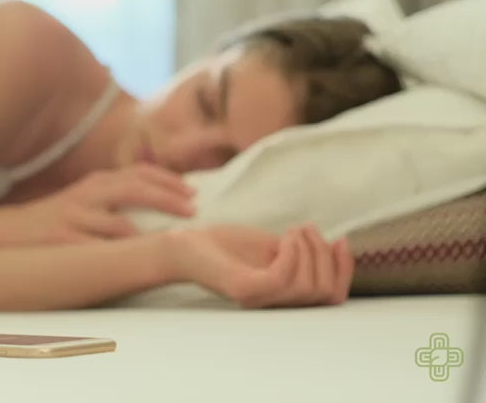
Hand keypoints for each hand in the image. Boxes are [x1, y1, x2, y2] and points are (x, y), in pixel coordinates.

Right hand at [0, 164, 195, 244]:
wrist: (7, 232)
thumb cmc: (55, 218)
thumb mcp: (86, 199)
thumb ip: (116, 197)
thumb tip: (161, 202)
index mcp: (96, 182)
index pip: (139, 173)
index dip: (169, 180)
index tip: (193, 192)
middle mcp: (87, 194)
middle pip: (134, 189)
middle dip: (167, 198)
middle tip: (193, 210)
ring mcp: (74, 216)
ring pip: (119, 223)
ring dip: (149, 233)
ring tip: (171, 241)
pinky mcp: (61, 240)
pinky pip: (96, 249)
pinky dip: (118, 255)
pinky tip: (135, 262)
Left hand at [168, 224, 354, 307]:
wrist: (189, 245)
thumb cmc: (230, 247)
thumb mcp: (276, 247)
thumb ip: (304, 253)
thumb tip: (340, 246)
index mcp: (285, 297)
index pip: (332, 298)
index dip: (344, 270)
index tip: (340, 240)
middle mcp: (274, 305)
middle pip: (323, 291)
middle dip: (324, 255)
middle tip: (305, 228)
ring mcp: (259, 299)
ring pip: (306, 286)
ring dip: (307, 250)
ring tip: (291, 231)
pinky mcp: (243, 290)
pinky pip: (281, 278)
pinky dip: (290, 254)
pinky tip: (281, 237)